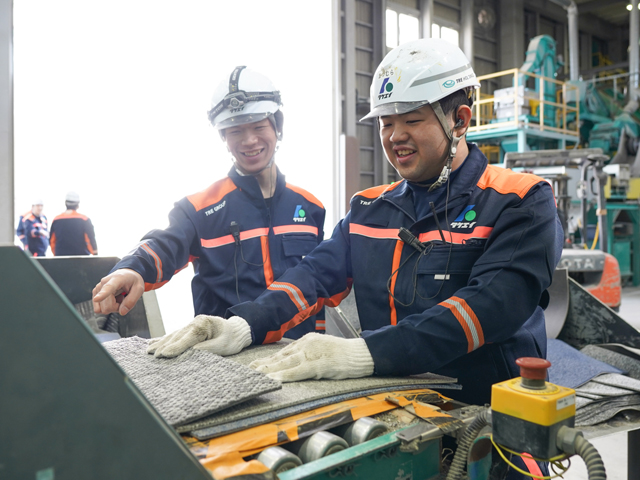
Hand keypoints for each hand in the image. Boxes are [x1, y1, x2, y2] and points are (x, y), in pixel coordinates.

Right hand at [92, 268, 144, 314]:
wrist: (126, 274)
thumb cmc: (132, 280)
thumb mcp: (139, 289)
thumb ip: (131, 301)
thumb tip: (122, 312)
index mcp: (116, 279)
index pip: (108, 288)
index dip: (102, 294)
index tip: (97, 299)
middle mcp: (103, 283)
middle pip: (106, 307)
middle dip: (117, 308)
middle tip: (123, 299)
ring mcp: (98, 288)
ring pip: (102, 309)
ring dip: (112, 307)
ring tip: (118, 298)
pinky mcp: (95, 293)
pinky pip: (99, 308)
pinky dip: (108, 306)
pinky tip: (113, 299)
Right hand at [147, 315, 251, 357]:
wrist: (238, 330)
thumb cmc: (232, 339)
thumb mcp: (222, 346)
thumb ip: (206, 348)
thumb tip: (190, 353)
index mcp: (203, 324)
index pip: (187, 337)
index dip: (174, 347)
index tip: (163, 355)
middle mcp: (195, 322)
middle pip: (177, 335)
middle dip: (163, 346)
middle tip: (151, 355)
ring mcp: (192, 324)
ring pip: (174, 335)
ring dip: (161, 343)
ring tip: (148, 351)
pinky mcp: (190, 328)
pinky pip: (176, 335)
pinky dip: (165, 339)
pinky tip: (154, 342)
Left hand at [249, 333, 374, 381]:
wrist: (360, 354)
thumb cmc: (343, 354)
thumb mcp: (322, 349)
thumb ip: (309, 353)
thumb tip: (294, 362)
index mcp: (307, 341)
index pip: (284, 352)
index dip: (269, 359)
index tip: (256, 365)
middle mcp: (306, 344)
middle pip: (281, 356)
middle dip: (264, 364)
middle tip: (249, 370)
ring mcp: (312, 353)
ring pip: (286, 363)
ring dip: (270, 370)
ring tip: (256, 376)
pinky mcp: (319, 364)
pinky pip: (299, 371)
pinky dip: (286, 376)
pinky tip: (275, 380)